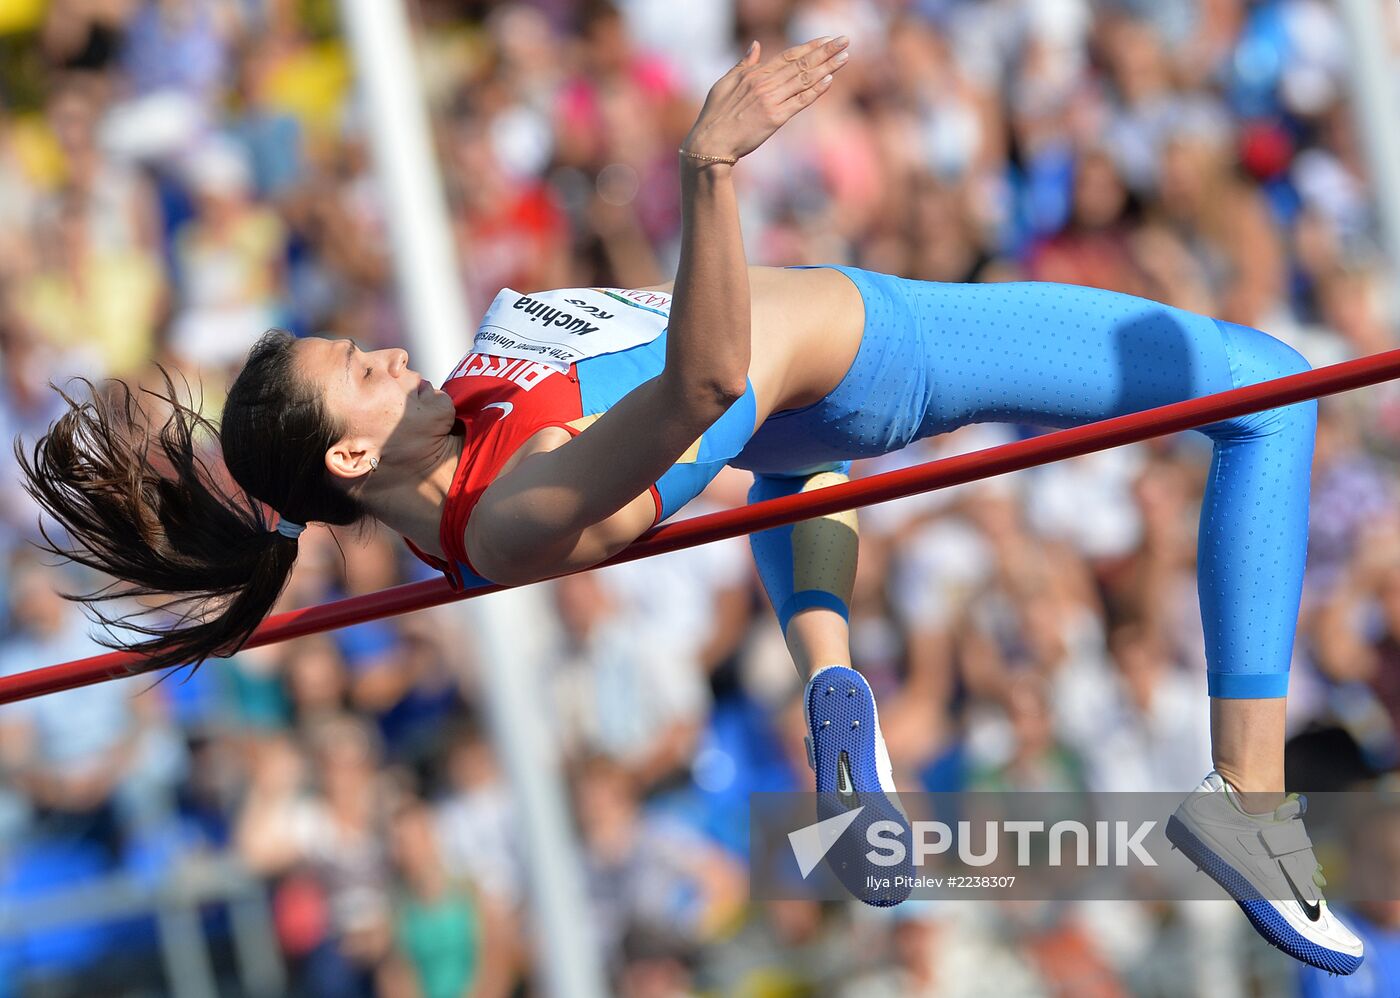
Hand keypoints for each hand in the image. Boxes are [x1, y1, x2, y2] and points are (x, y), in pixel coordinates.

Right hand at [682, 35, 850, 163]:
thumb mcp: (725, 82)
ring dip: (827, 67)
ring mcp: (771, 100)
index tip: (826, 39)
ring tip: (844, 57)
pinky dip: (815, 91)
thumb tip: (755, 45)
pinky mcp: (775, 118)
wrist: (711, 142)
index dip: (809, 47)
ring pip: (804, 80)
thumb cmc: (715, 115)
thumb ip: (743, 64)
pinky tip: (830, 80)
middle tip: (844, 40)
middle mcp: (765, 84)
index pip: (788, 56)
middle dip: (825, 51)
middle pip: (801, 64)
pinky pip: (800, 102)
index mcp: (754, 74)